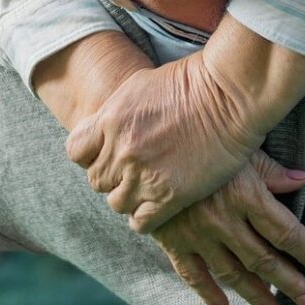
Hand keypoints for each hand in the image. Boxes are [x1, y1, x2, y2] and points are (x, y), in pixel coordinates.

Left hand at [66, 52, 269, 231]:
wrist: (228, 95)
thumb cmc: (192, 82)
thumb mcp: (140, 86)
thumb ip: (117, 113)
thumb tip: (107, 127)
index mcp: (110, 120)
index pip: (76, 151)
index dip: (91, 155)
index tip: (108, 154)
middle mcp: (121, 150)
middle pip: (96, 180)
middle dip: (112, 177)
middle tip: (133, 172)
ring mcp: (143, 175)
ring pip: (116, 203)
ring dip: (129, 198)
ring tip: (148, 189)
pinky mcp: (169, 196)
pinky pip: (141, 222)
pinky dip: (146, 218)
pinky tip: (159, 206)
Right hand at [154, 150, 304, 304]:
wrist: (146, 146)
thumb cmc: (201, 139)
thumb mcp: (239, 148)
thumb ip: (271, 170)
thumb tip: (303, 180)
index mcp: (246, 194)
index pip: (285, 231)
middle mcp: (224, 220)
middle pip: (265, 259)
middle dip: (291, 283)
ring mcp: (197, 234)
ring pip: (233, 273)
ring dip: (257, 297)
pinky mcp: (173, 241)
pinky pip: (192, 274)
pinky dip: (208, 293)